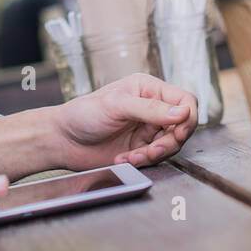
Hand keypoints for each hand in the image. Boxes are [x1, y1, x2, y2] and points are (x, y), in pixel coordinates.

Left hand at [51, 73, 197, 169]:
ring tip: (133, 156)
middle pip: (182, 126)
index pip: (185, 99)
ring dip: (155, 154)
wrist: (63, 140)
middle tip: (152, 150)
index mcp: (148, 89)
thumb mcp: (117, 105)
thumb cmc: (84, 114)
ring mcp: (147, 129)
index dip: (187, 117)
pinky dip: (142, 161)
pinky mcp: (141, 149)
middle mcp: (152, 108)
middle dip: (170, 142)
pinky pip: (155, 158)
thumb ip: (150, 109)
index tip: (177, 131)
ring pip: (171, 145)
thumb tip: (182, 112)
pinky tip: (123, 159)